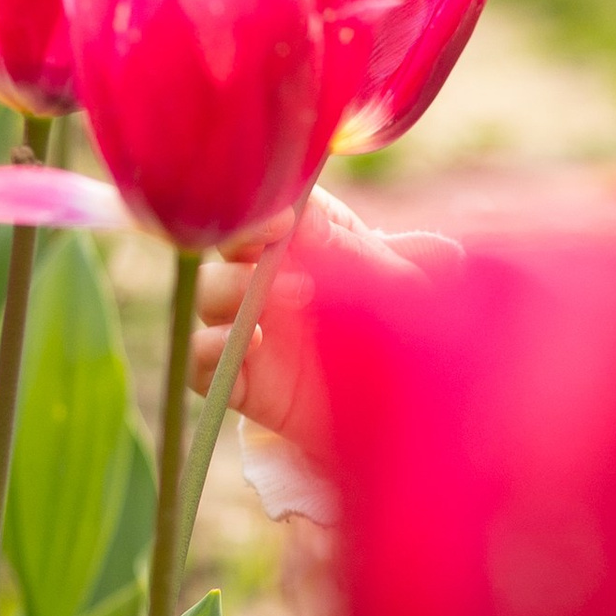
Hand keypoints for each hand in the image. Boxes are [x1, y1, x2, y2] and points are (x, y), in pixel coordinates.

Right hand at [192, 190, 438, 457]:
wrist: (413, 410)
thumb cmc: (413, 333)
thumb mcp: (399, 290)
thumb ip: (351, 254)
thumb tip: (300, 219)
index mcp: (313, 238)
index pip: (272, 204)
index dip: (266, 207)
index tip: (281, 222)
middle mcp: (272, 274)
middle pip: (227, 242)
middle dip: (243, 246)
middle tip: (284, 268)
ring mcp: (252, 324)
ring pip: (209, 292)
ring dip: (230, 292)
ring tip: (277, 305)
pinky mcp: (243, 377)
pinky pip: (201, 358)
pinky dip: (208, 350)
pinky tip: (242, 347)